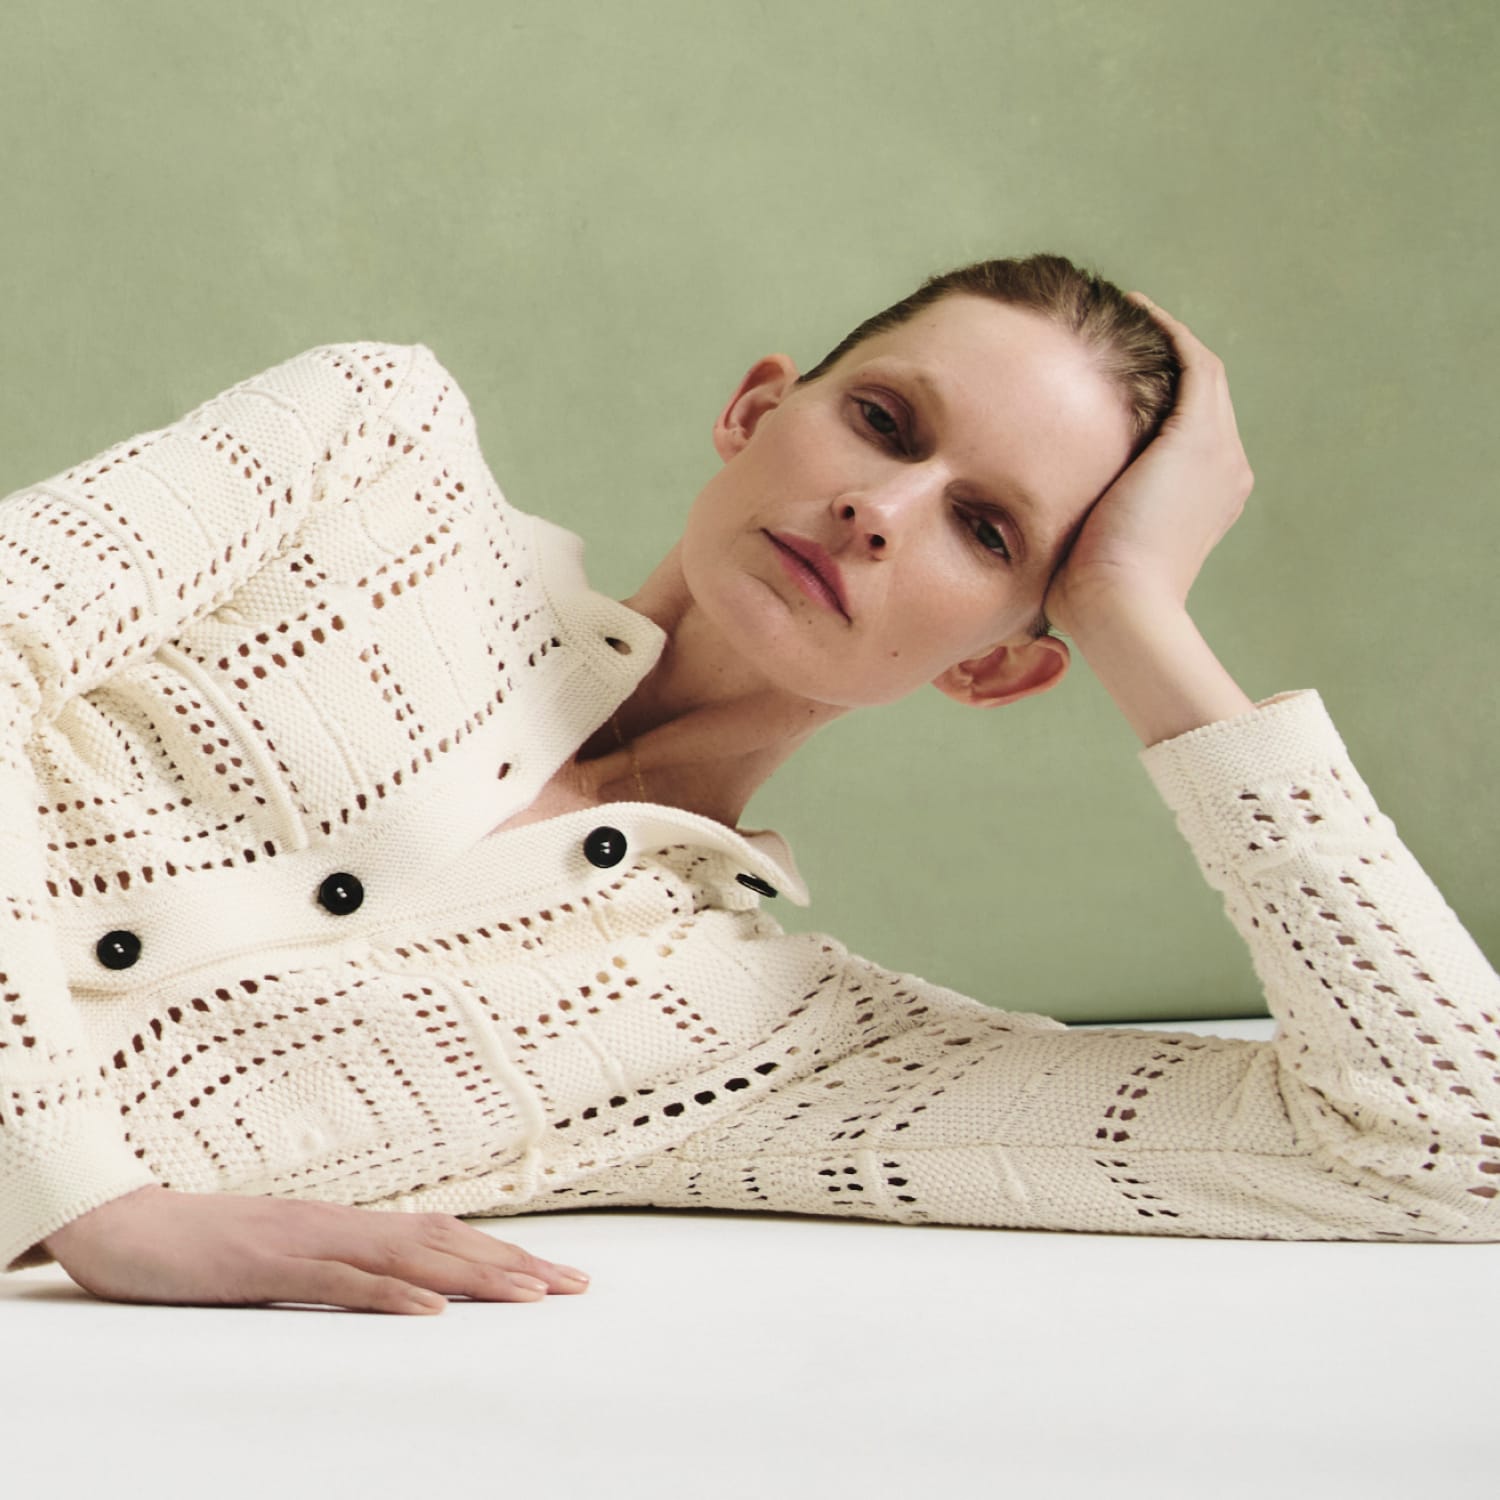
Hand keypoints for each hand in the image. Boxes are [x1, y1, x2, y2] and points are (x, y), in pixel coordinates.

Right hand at [43, 1184, 589, 1314]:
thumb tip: (395, 1291)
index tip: (556, 1278)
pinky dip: (389, 1296)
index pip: (441, 1239)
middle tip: (574, 1288)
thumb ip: (338, 1270)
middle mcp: (341, 1224)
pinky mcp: (269, 1264)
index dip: (503, 1257)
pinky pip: (339, 1281)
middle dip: (513, 1266)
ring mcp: (308, 1240)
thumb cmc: (203, 1248)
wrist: (122, 1224)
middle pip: (444, 1243)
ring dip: (474, 1277)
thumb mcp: (283, 1262)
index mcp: (347, 1225)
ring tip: (531, 1296)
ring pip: (408, 1257)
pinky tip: (430, 1313)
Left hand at [1045, 294, 1253, 636]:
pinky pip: (1193, 362)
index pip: (1183, 437)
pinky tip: (1134, 308)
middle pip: (1198, 398)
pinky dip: (1169, 332)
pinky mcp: (1199, 436)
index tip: (1107, 383)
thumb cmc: (1090, 603)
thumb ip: (1069, 527)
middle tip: (1115, 332)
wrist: (1121, 610)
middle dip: (1161, 362)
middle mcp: (1225, 472)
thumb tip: (1013, 529)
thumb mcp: (1082, 554)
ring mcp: (1219, 452)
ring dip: (1166, 338)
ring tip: (1123, 311)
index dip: (1153, 405)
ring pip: (1200, 373)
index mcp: (1203, 503)